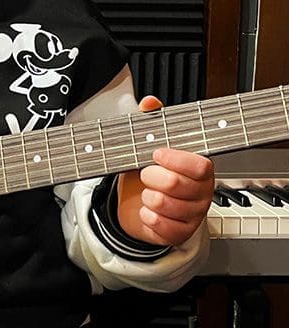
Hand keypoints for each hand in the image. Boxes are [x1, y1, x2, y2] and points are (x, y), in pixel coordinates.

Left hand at [116, 95, 214, 246]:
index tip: (156, 154)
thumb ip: (150, 122)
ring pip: (167, 206)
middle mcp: (201, 193)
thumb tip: (150, 103)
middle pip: (178, 185)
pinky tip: (147, 211)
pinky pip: (162, 226)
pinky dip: (147, 217)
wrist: (136, 204)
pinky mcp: (180, 234)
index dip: (176, 159)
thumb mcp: (146, 145)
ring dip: (148, 197)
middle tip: (145, 174)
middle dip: (152, 177)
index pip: (200, 166)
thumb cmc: (149, 173)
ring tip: (147, 192)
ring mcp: (193, 215)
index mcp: (199, 170)